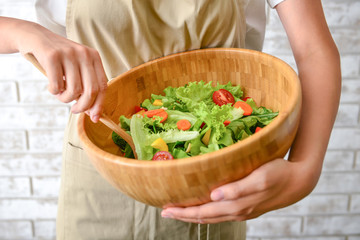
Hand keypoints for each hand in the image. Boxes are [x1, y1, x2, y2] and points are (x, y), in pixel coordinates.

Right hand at [13, 19, 106, 121]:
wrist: (35, 38)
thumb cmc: (59, 59)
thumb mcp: (77, 68)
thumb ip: (86, 86)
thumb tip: (93, 113)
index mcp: (94, 57)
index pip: (103, 86)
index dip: (99, 104)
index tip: (94, 117)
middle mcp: (84, 54)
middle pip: (91, 90)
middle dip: (83, 106)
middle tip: (75, 110)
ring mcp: (68, 54)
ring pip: (74, 90)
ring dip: (65, 99)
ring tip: (60, 94)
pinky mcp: (52, 55)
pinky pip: (57, 85)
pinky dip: (53, 91)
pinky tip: (52, 87)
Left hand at [161, 158, 314, 223]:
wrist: (297, 182)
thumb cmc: (278, 174)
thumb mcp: (259, 178)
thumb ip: (237, 189)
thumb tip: (215, 195)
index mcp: (236, 205)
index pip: (203, 212)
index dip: (184, 211)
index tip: (166, 208)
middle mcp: (237, 211)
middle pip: (204, 217)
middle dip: (184, 215)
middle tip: (165, 211)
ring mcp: (242, 210)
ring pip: (212, 217)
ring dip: (194, 215)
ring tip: (180, 211)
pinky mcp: (246, 207)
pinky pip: (221, 214)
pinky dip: (207, 213)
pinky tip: (204, 207)